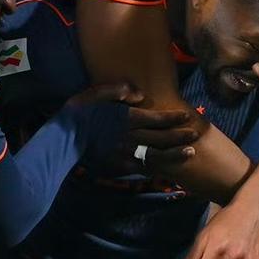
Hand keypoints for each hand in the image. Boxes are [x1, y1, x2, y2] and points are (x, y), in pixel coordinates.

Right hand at [67, 86, 197, 172]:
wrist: (62, 142)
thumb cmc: (78, 114)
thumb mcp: (94, 93)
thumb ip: (118, 90)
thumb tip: (140, 95)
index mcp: (126, 117)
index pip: (156, 118)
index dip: (173, 117)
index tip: (186, 115)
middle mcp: (130, 136)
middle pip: (161, 137)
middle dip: (180, 135)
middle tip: (196, 133)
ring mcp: (126, 154)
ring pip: (157, 155)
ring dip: (175, 154)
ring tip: (190, 153)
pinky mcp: (119, 167)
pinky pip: (142, 168)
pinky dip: (157, 168)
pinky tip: (167, 168)